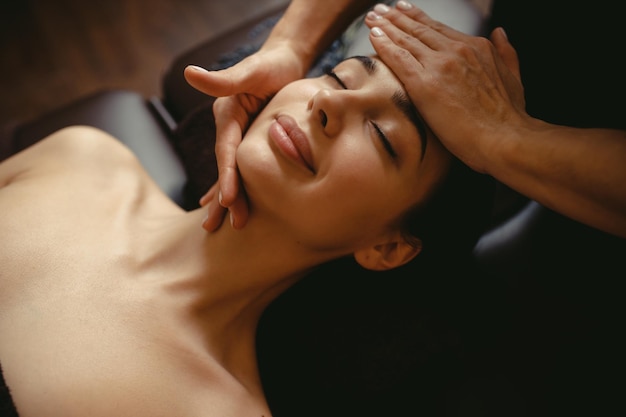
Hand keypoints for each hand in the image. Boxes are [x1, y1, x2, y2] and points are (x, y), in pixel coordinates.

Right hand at [184, 43, 305, 230]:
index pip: (226, 150)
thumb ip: (222, 79)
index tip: (227, 200)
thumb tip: (188, 73)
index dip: (226, 175)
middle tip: (233, 225)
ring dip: (233, 198)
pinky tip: (232, 203)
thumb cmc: (271, 64)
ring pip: (236, 171)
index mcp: (227, 115)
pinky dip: (239, 185)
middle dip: (228, 197)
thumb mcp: (251, 70)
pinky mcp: (252, 140)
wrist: (284, 60)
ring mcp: (240, 136)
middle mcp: (230, 128)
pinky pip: (246, 167)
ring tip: (232, 225)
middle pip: (228, 167)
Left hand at [365, 3, 524, 172]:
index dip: (418, 19)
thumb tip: (501, 32)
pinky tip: (372, 36)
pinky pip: (398, 58)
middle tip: (379, 10)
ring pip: (406, 40)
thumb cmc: (510, 118)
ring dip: (385, 27)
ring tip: (371, 18)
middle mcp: (457, 50)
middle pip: (419, 29)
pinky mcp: (425, 83)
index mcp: (477, 48)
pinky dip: (384, 45)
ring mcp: (440, 65)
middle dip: (396, 18)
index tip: (403, 10)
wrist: (505, 139)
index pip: (439, 29)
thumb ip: (506, 53)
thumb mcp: (514, 78)